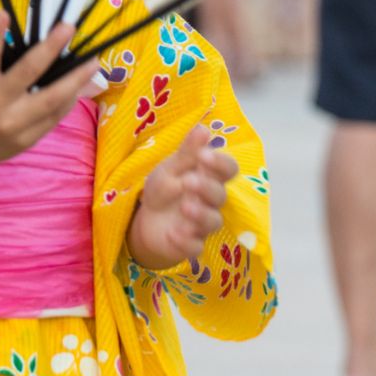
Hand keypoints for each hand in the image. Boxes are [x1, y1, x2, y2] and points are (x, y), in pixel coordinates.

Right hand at [0, 11, 101, 188]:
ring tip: (93, 62)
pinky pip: (55, 115)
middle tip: (68, 27)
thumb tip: (37, 46)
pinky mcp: (28, 140)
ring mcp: (14, 126)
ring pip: (52, 98)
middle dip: (51, 48)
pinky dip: (69, 98)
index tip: (2, 13)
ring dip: (76, 78)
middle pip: (28, 74)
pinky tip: (79, 84)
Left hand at [126, 124, 237, 270]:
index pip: (228, 170)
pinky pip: (196, 247)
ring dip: (200, 214)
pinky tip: (172, 233)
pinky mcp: (191, 244)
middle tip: (189, 181)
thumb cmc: (166, 187)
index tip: (204, 155)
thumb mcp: (171, 166)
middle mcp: (211, 201)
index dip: (220, 164)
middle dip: (207, 188)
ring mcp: (202, 223)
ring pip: (213, 221)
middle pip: (220, 195)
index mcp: (209, 176)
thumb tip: (203, 128)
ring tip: (184, 207)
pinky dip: (186, 241)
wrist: (148, 218)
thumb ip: (187, 151)